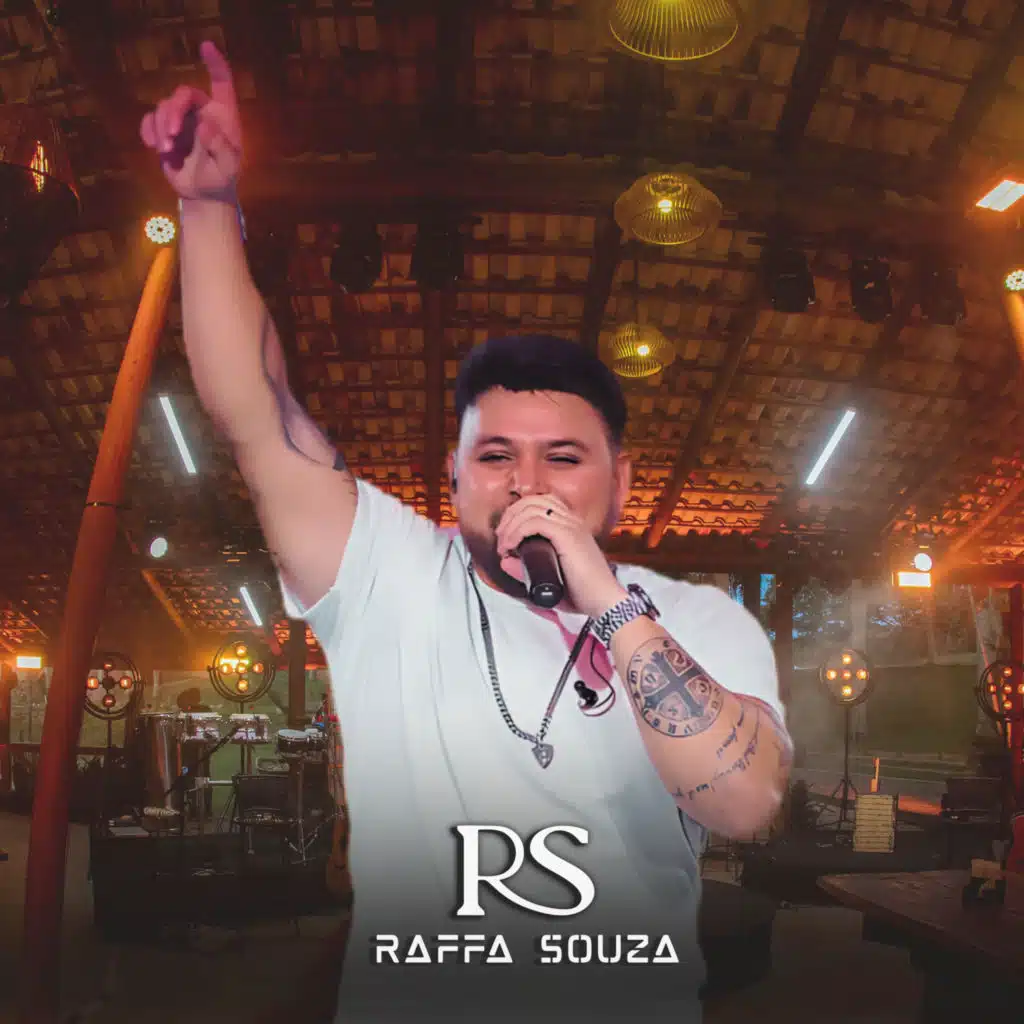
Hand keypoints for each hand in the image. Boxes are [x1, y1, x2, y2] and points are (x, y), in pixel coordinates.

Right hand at [139, 41, 241, 199]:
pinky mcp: (164, 131)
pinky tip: (153, 147)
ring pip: (163, 107)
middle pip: (183, 94)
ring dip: (161, 127)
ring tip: (166, 151)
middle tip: (171, 134)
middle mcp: (201, 111)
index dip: (215, 64)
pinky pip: (149, 120)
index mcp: (223, 115)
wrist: (205, 194)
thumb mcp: (228, 168)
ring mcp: (181, 120)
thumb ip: (220, 147)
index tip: (205, 46)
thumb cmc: (223, 178)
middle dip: (174, 111)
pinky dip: (148, 131)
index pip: (222, 83)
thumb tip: (204, 125)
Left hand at [495, 495, 627, 617]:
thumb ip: (526, 570)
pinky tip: (510, 547)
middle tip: (501, 538)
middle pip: (532, 500)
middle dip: (510, 516)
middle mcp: (572, 520)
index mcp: (571, 526)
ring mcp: (570, 526)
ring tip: (504, 544)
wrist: (604, 601)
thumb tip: (505, 560)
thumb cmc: (582, 594)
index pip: (541, 503)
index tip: (506, 536)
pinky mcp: (567, 535)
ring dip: (510, 524)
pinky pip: (534, 522)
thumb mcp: (549, 578)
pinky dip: (516, 532)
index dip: (518, 513)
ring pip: (530, 508)